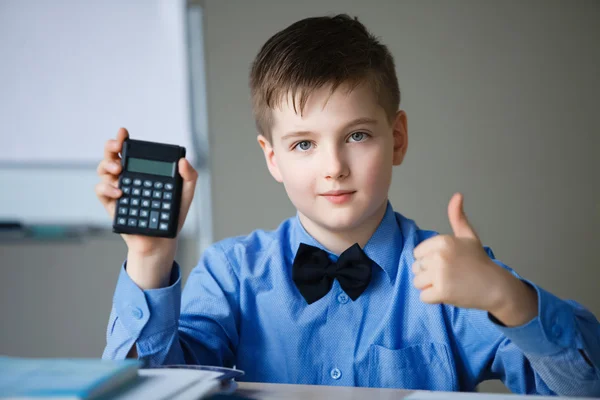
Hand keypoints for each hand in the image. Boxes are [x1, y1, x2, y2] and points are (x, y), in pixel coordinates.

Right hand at [95, 128, 197, 287]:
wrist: (162, 241)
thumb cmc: (171, 215)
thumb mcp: (185, 194)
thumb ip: (189, 177)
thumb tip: (184, 161)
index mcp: (142, 171)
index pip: (130, 151)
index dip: (123, 139)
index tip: (123, 132)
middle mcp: (127, 177)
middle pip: (112, 156)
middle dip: (111, 147)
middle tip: (117, 147)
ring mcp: (117, 190)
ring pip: (103, 171)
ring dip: (108, 166)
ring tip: (119, 170)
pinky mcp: (111, 205)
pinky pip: (101, 191)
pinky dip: (107, 189)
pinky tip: (120, 192)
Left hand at [411, 193, 536, 324]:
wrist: (496, 287)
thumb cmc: (479, 262)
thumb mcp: (468, 236)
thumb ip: (457, 217)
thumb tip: (457, 195)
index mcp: (443, 241)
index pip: (418, 253)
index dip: (430, 260)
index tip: (447, 262)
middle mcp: (440, 255)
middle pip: (416, 268)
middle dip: (429, 274)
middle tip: (450, 274)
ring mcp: (440, 274)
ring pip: (417, 282)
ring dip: (430, 287)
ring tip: (448, 283)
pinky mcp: (442, 292)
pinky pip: (423, 297)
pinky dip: (434, 299)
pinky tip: (448, 293)